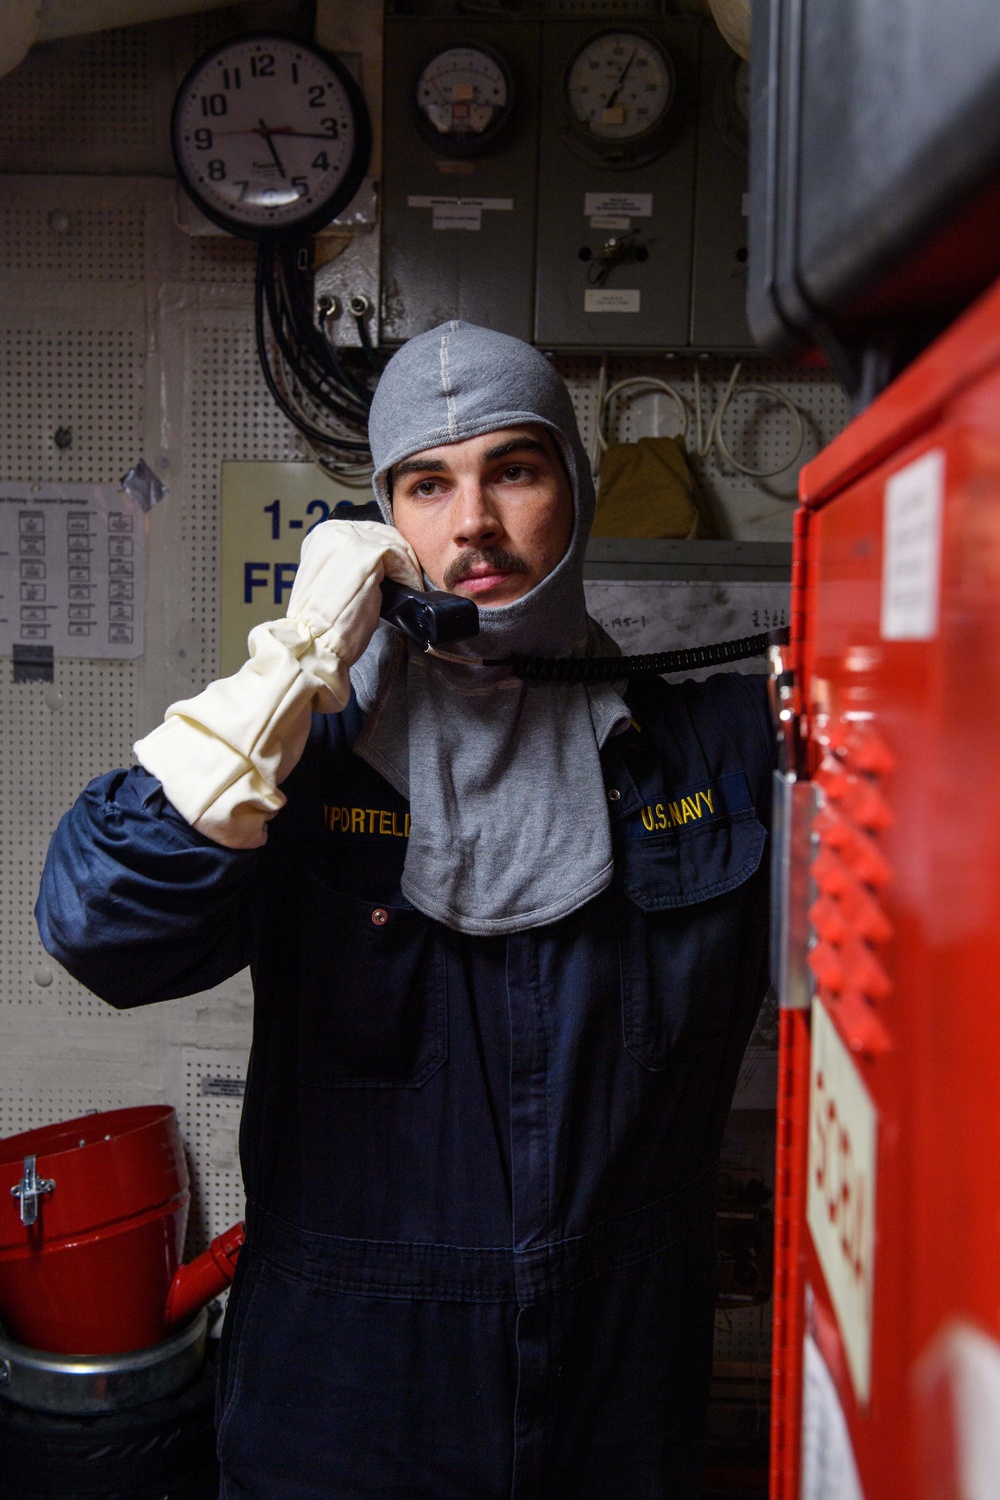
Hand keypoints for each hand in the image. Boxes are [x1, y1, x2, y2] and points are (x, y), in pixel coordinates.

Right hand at [286, 519, 421, 672]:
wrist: (314, 641)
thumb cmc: (324, 621)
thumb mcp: (334, 579)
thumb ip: (351, 562)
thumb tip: (382, 563)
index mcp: (323, 535)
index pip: (367, 532)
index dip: (388, 553)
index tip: (399, 572)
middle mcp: (333, 530)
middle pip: (383, 534)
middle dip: (401, 558)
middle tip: (410, 581)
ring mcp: (350, 538)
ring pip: (395, 545)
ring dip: (407, 568)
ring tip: (412, 588)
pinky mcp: (368, 553)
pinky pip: (401, 558)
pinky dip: (409, 575)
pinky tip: (410, 590)